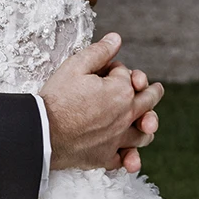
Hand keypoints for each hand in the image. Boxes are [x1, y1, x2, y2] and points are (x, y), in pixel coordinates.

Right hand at [40, 32, 163, 175]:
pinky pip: (124, 159)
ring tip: (146, 124)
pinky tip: (129, 156)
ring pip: (143, 135)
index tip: (107, 71)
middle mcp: (126, 116)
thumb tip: (116, 39)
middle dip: (153, 93)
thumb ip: (99, 52)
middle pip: (148, 102)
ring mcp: (118, 139)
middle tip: (156, 90)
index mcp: (121, 92)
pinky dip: (128, 157)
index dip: (117, 71)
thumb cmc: (56, 99)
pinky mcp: (106, 157)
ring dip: (146, 127)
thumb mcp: (75, 66)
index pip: (128, 76)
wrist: (42, 132)